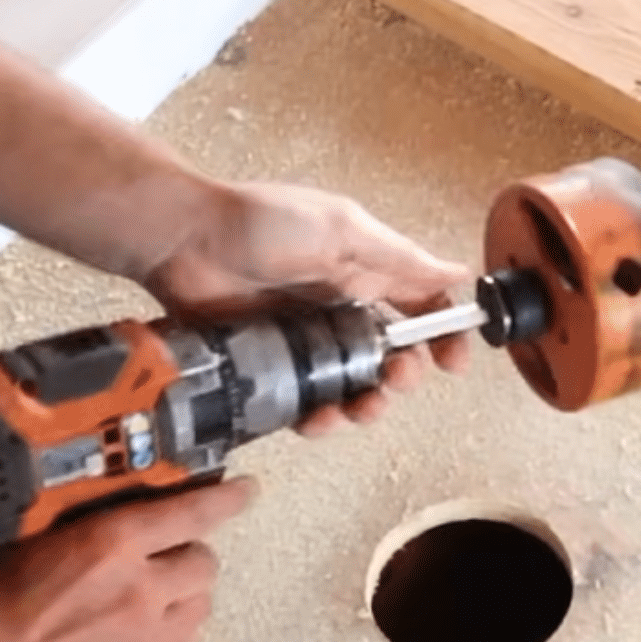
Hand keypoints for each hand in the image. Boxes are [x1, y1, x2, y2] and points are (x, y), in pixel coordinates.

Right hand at [0, 479, 253, 641]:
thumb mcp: (15, 545)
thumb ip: (62, 527)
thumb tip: (79, 510)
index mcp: (113, 543)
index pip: (193, 512)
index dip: (226, 498)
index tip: (247, 490)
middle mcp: (146, 587)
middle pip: (204, 561)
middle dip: (186, 555)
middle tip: (158, 561)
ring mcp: (151, 637)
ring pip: (200, 605)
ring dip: (183, 596)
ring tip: (151, 602)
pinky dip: (170, 633)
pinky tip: (140, 638)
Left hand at [144, 181, 473, 433]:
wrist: (180, 240)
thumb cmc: (260, 223)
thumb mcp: (342, 229)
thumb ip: (401, 258)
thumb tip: (460, 271)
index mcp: (363, 272)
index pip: (420, 308)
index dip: (443, 335)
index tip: (454, 361)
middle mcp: (339, 308)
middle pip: (389, 357)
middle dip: (404, 376)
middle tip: (398, 379)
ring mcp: (304, 341)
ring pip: (351, 387)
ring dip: (366, 405)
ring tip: (361, 408)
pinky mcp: (269, 366)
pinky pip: (303, 403)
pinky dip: (317, 417)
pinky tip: (318, 418)